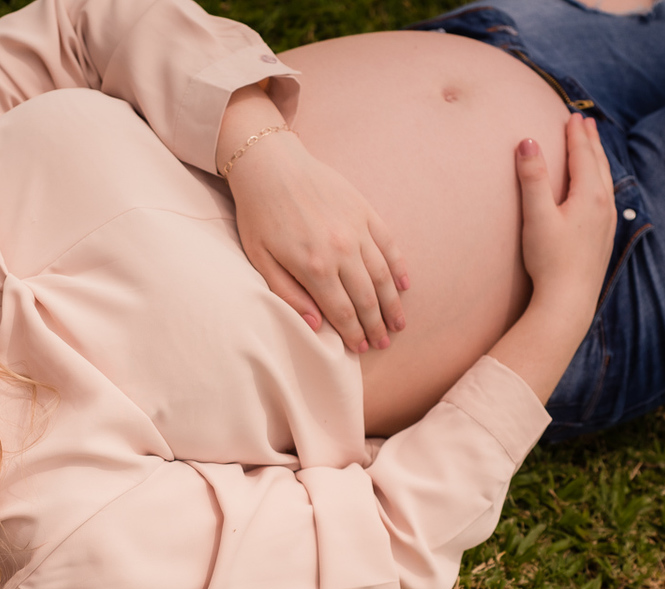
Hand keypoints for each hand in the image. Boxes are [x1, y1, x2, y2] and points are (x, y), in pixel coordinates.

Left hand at [226, 131, 409, 352]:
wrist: (270, 164)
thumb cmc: (259, 214)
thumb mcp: (260, 259)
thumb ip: (287, 294)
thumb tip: (314, 324)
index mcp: (314, 267)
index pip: (341, 311)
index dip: (353, 333)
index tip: (361, 349)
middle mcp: (341, 251)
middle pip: (366, 298)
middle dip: (376, 325)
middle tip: (383, 344)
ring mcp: (357, 229)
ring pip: (383, 275)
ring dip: (393, 303)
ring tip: (399, 324)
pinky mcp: (365, 211)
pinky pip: (389, 244)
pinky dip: (399, 266)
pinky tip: (405, 284)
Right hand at [515, 114, 616, 321]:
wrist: (568, 301)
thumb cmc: (549, 260)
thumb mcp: (536, 217)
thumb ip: (532, 178)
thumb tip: (527, 142)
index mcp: (589, 196)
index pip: (583, 156)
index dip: (576, 135)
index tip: (572, 116)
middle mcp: (604, 206)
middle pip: (598, 164)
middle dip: (590, 142)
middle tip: (585, 122)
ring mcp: (607, 223)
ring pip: (605, 181)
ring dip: (598, 161)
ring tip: (593, 149)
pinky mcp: (603, 238)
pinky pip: (606, 199)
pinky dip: (600, 182)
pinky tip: (597, 191)